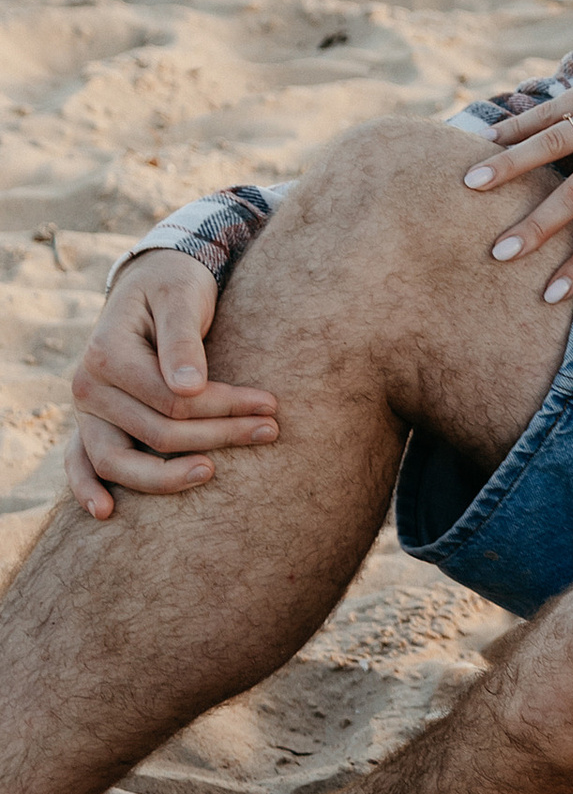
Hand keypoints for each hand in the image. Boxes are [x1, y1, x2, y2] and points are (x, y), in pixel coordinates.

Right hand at [66, 254, 276, 521]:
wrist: (150, 281)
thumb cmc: (172, 286)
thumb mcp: (182, 296)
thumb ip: (183, 340)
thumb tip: (189, 389)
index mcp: (106, 354)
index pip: (172, 401)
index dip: (224, 406)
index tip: (270, 405)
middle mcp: (87, 386)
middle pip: (156, 433)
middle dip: (217, 436)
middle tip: (269, 431)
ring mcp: (87, 410)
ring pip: (118, 461)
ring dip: (167, 477)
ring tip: (214, 473)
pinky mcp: (92, 423)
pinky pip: (80, 463)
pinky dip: (86, 489)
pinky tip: (108, 512)